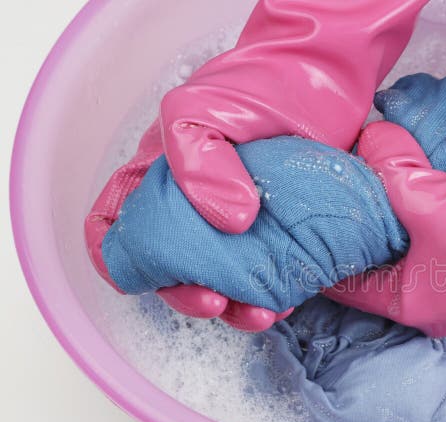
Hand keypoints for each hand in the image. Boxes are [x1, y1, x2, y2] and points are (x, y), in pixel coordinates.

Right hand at [86, 0, 426, 331]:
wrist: (325, 78)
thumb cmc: (255, 85)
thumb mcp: (200, 110)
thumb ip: (197, 162)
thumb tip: (230, 222)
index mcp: (158, 181)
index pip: (114, 227)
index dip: (116, 259)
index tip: (144, 277)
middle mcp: (194, 209)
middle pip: (171, 269)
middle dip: (185, 295)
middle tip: (215, 301)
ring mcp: (238, 226)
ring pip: (222, 282)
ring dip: (234, 308)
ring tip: (259, 313)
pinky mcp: (280, 235)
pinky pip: (268, 278)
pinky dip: (272, 295)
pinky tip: (287, 298)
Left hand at [328, 26, 445, 336]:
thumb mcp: (432, 199)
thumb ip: (393, 167)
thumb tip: (373, 139)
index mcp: (408, 302)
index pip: (341, 284)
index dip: (315, 255)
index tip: (298, 231)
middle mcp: (433, 304)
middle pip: (377, 267)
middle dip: (357, 234)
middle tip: (336, 200)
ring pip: (411, 254)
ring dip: (396, 226)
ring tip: (379, 190)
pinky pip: (443, 243)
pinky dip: (428, 221)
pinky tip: (430, 193)